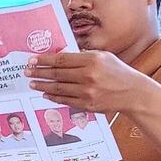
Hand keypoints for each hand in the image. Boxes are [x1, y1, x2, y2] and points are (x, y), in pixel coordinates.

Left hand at [24, 51, 152, 114]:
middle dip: (39, 72)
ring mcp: (87, 92)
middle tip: (27, 71)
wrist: (133, 92)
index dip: (45, 60)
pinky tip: (46, 93)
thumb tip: (61, 56)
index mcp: (92, 60)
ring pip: (59, 88)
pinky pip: (65, 100)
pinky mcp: (87, 104)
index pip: (62, 59)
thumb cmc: (117, 72)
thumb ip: (83, 56)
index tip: (32, 60)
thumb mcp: (104, 56)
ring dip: (43, 85)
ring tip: (32, 83)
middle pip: (57, 74)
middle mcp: (89, 76)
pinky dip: (53, 97)